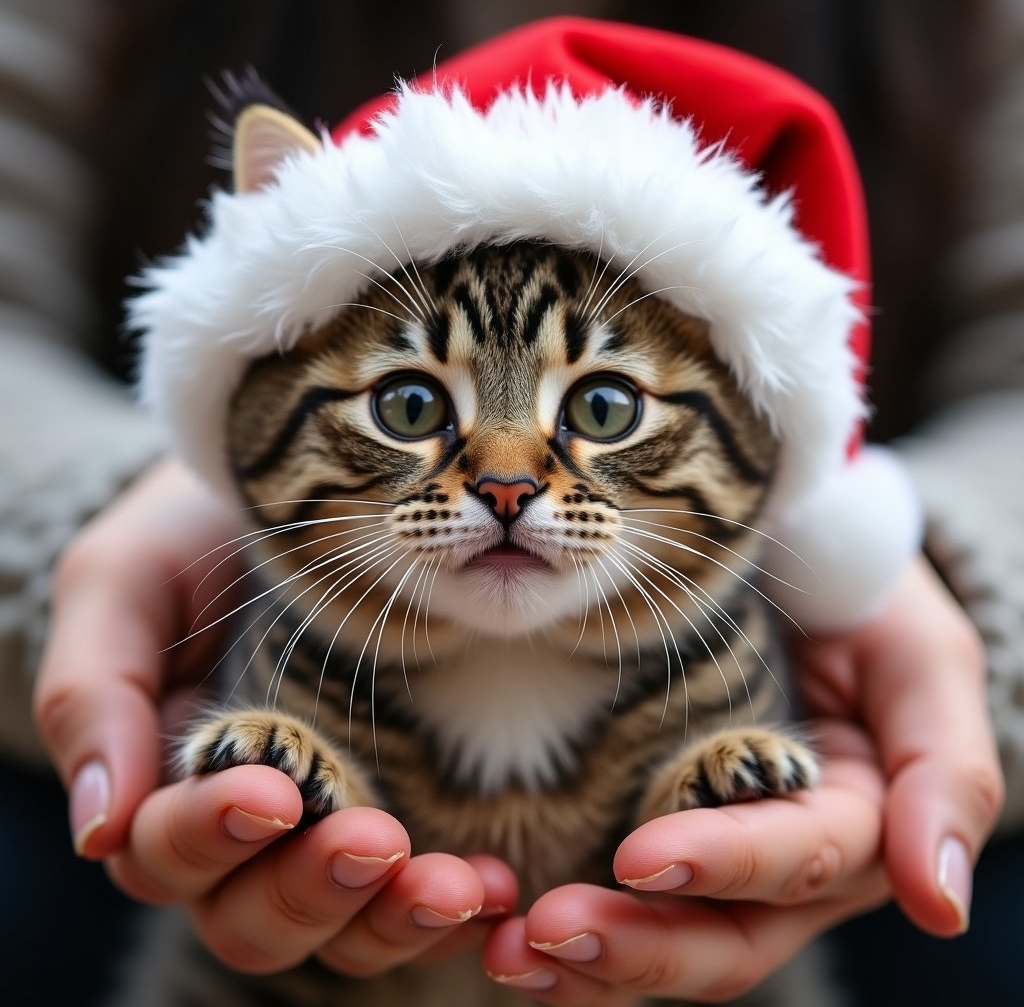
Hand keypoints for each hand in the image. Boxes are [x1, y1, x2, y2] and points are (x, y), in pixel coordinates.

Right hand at [33, 459, 514, 973]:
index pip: (167, 853)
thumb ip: (93, 691)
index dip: (210, 836)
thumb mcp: (125, 581)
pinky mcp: (408, 810)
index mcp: (167, 783)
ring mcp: (332, 826)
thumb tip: (100, 828)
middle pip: (254, 917)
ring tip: (455, 887)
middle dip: (311, 889)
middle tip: (375, 839)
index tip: (272, 792)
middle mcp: (247, 829)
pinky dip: (455, 911)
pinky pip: (417, 897)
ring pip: (342, 929)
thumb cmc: (194, 539)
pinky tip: (496, 890)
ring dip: (393, 919)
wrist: (295, 495)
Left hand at [478, 557, 1003, 1003]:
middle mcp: (780, 860)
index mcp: (851, 826)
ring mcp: (713, 848)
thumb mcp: (922, 664)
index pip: (792, 863)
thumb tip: (937, 906)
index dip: (723, 864)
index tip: (638, 857)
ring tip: (508, 950)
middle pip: (722, 936)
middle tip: (548, 933)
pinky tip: (503, 924)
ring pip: (660, 935)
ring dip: (587, 958)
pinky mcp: (648, 815)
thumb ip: (944, 774)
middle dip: (638, 944)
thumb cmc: (866, 603)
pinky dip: (564, 918)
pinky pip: (614, 893)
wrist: (797, 557)